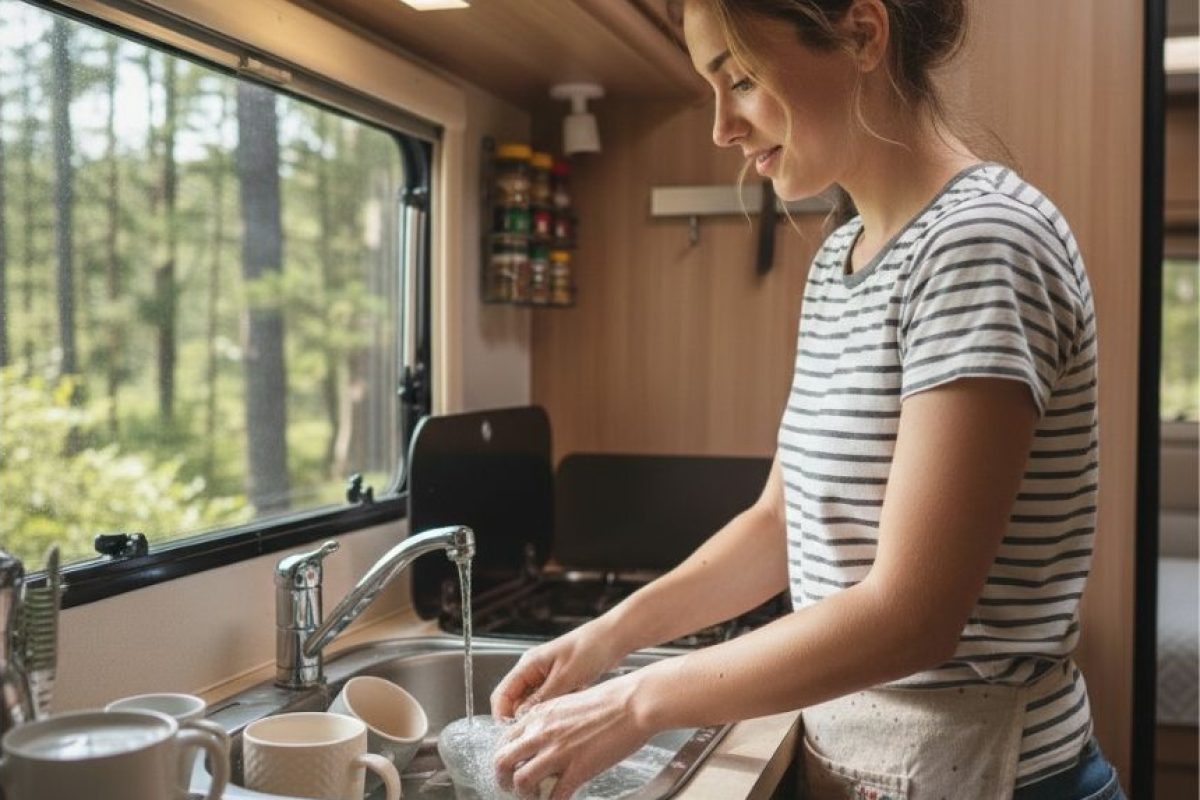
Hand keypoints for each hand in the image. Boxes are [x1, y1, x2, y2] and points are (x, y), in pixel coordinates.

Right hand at [490, 618, 623, 718]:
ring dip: (544, 712)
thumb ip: (542, 699)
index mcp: (528, 664)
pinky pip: (549, 700)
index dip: (502, 715)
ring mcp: (545, 676)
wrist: (614, 638)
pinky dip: (558, 706)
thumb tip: (521, 718)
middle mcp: (533, 670)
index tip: (513, 732)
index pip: (502, 694)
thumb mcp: (565, 677)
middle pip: (515, 701)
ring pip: (533, 703)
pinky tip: (573, 701)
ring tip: (562, 712)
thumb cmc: (590, 649)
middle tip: (540, 729)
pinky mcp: (559, 681)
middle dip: (525, 717)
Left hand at [492, 672, 651, 799]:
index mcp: (540, 714)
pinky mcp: (577, 768)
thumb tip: (547, 738)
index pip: (504, 740)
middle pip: (502, 762)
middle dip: (503, 780)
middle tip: (514, 788)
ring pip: (521, 782)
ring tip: (536, 797)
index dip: (505, 758)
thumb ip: (552, 721)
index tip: (512, 767)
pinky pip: (555, 796)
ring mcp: (558, 751)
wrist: (634, 702)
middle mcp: (542, 732)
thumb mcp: (569, 703)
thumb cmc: (610, 699)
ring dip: (525, 795)